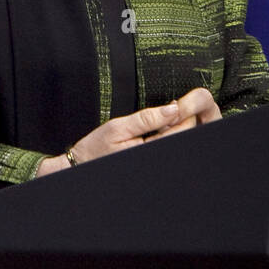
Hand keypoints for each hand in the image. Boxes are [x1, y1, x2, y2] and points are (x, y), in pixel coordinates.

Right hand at [32, 88, 219, 176]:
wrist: (81, 167)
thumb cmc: (97, 148)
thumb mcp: (119, 128)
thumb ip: (147, 118)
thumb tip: (173, 108)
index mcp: (149, 150)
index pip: (182, 129)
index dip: (186, 112)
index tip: (183, 100)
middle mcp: (155, 158)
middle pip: (184, 137)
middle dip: (185, 121)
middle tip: (176, 107)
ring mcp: (153, 162)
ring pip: (176, 142)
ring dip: (177, 129)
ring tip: (166, 118)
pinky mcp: (151, 162)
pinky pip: (166, 147)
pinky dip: (168, 136)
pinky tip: (160, 129)